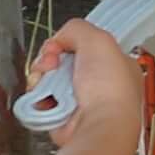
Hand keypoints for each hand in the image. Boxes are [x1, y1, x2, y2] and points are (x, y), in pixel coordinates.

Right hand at [23, 19, 143, 135]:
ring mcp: (81, 101)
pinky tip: (42, 96)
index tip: (62, 43)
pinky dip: (38, 96)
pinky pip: (41, 99)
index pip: (87, 45)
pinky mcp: (62, 116)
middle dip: (50, 58)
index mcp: (117, 64)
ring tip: (45, 80)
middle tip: (51, 63)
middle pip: (63, 60)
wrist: (98, 126)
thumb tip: (59, 40)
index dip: (69, 41)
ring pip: (49, 79)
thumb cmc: (109, 88)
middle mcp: (100, 83)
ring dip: (41, 76)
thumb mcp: (98, 40)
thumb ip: (77, 29)